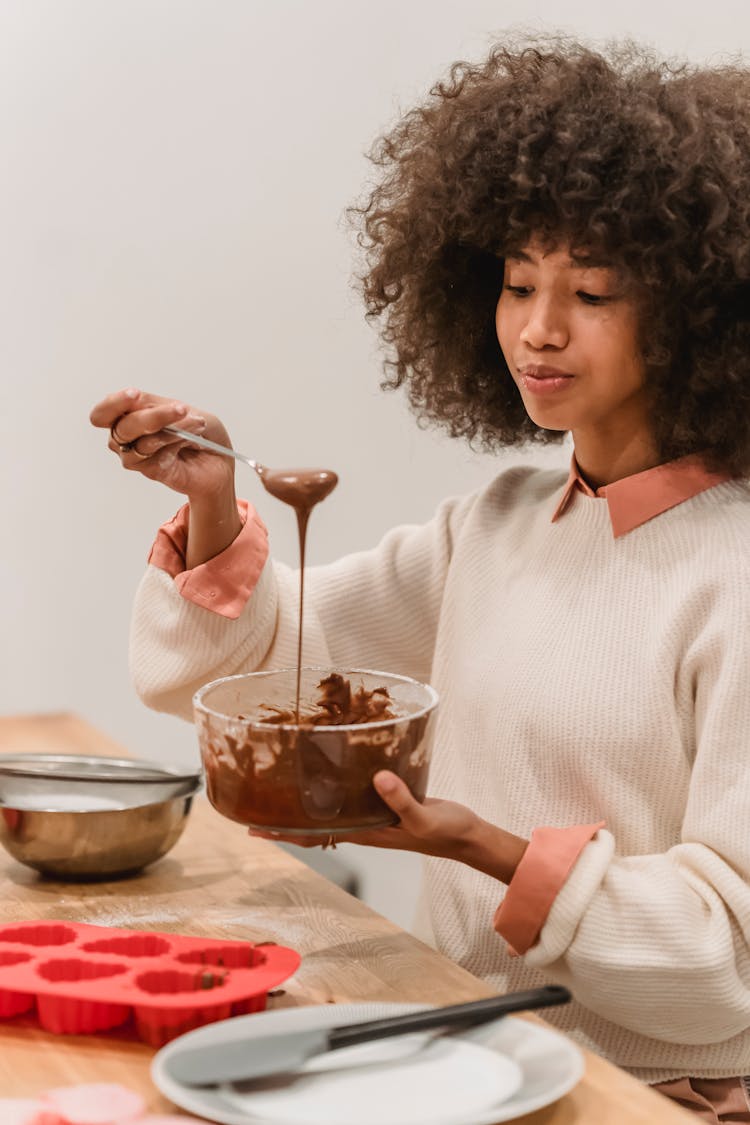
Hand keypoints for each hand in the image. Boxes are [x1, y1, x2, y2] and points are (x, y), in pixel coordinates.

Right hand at [89, 387, 234, 501]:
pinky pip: (154, 456)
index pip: (103, 413)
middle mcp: (126, 438)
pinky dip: (174, 444)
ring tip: (197, 424)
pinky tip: (189, 440)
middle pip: (120, 428)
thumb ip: (157, 406)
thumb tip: (141, 407)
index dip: (114, 403)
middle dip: (152, 416)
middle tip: (181, 409)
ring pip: (141, 442)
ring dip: (172, 429)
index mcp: (127, 416)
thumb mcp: (182, 408)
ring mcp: (137, 456)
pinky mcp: (151, 471)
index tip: (135, 394)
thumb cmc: (199, 432)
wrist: (220, 460)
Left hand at [249, 770, 528, 882]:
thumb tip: (377, 778)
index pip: (314, 836)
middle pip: (314, 826)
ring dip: (306, 804)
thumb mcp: (424, 817)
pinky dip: (334, 790)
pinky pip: (351, 798)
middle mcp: (363, 826)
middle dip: (284, 819)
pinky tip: (329, 776)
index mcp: (366, 833)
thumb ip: (401, 800)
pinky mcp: (385, 802)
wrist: (466, 834)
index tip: (253, 829)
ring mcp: (373, 816)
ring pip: (330, 812)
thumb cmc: (446, 831)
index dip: (283, 834)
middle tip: (253, 803)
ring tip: (282, 786)